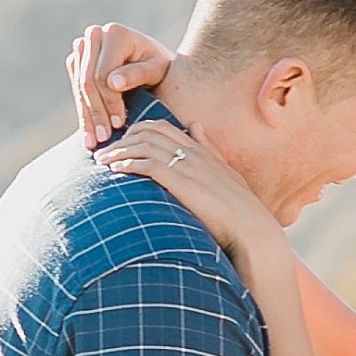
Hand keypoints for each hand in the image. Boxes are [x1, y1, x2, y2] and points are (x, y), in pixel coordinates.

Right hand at [68, 22, 172, 148]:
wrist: (154, 63)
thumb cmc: (162, 68)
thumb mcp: (158, 71)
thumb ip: (138, 74)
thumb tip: (113, 83)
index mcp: (116, 33)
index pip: (103, 75)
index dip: (109, 102)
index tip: (118, 125)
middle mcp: (95, 34)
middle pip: (88, 81)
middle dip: (96, 113)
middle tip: (103, 139)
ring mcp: (83, 46)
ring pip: (79, 86)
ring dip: (86, 116)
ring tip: (93, 143)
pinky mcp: (77, 60)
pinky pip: (76, 89)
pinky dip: (83, 112)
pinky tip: (88, 134)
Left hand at [98, 116, 286, 268]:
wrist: (253, 230)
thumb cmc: (241, 210)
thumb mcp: (227, 172)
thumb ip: (209, 149)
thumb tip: (196, 125)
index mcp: (202, 150)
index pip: (162, 127)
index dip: (136, 131)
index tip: (121, 144)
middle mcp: (193, 153)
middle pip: (148, 132)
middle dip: (122, 139)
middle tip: (104, 153)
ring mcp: (187, 167)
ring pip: (144, 146)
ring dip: (119, 151)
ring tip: (102, 161)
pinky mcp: (182, 183)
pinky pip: (148, 165)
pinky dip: (128, 164)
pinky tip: (115, 171)